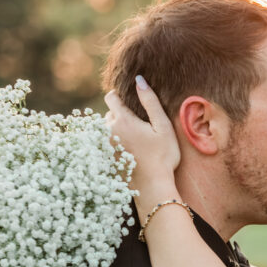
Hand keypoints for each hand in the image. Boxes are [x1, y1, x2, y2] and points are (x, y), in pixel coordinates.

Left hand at [104, 77, 180, 209]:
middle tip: (139, 128)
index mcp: (122, 120)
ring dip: (117, 131)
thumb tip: (139, 79)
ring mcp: (104, 146)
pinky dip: (115, 145)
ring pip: (107, 130)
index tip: (132, 104)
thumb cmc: (162, 156)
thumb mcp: (162, 126)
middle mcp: (108, 131)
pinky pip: (106, 145)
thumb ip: (150, 101)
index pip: (111, 97)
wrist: (152, 186)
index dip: (120, 97)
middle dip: (121, 116)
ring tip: (135, 142)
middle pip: (109, 114)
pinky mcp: (104, 159)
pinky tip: (130, 154)